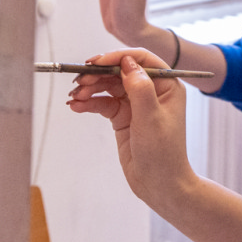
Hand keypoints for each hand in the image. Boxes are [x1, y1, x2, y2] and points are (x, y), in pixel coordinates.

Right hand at [67, 50, 196, 205]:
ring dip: (90, 88)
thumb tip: (127, 63)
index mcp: (167, 85)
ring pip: (109, 86)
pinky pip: (103, 103)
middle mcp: (152, 90)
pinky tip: (76, 106)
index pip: (141, 59)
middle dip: (98, 74)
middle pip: (120, 71)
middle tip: (79, 80)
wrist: (159, 184)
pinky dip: (89, 103)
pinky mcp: (123, 116)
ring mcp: (136, 103)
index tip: (96, 62)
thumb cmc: (163, 154)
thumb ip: (140, 89)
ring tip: (74, 96)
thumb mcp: (151, 119)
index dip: (117, 57)